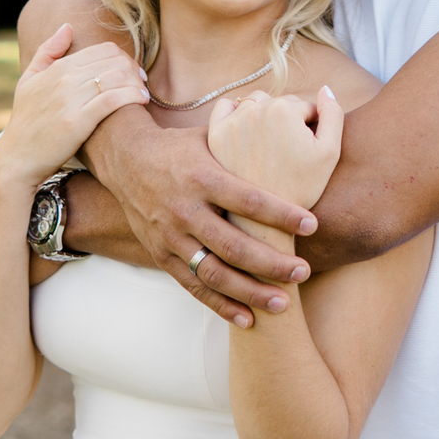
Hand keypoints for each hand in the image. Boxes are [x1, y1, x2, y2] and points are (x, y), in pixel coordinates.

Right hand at [0, 24, 147, 192]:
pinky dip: (131, 96)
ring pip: (116, 77)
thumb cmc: (26, 121)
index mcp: (57, 67)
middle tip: (141, 81)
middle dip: (134, 69)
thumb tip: (67, 26)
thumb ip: (47, 51)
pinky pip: (112, 99)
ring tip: (143, 92)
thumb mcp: (28, 80)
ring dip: (136, 82)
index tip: (132, 71)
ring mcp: (70, 99)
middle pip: (114, 61)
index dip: (123, 57)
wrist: (17, 159)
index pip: (103, 50)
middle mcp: (64, 79)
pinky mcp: (77, 122)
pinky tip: (141, 100)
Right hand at [81, 106, 321, 326]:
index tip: (312, 224)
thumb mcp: (210, 135)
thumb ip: (246, 138)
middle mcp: (184, 209)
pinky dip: (220, 305)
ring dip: (249, 292)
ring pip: (213, 273)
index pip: (247, 199)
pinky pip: (193, 286)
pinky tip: (248, 319)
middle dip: (271, 262)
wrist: (125, 159)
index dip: (281, 214)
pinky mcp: (161, 255)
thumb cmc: (181, 146)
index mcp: (202, 176)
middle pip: (233, 244)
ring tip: (283, 304)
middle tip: (303, 273)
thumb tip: (294, 119)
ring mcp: (170, 236)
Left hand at [208, 87, 341, 216]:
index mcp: (285, 109)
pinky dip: (235, 112)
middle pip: (280, 103)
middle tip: (287, 152)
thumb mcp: (330, 153)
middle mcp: (256, 108)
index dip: (311, 129)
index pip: (305, 107)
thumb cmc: (301, 187)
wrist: (263, 220)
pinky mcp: (215, 132)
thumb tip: (325, 89)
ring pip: (256, 103)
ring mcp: (233, 120)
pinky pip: (226, 107)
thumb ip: (333, 114)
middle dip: (288, 122)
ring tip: (269, 145)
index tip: (306, 152)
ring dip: (264, 115)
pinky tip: (245, 132)